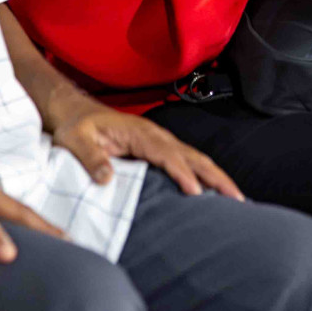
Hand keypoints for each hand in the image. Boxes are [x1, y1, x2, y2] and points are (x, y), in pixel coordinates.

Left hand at [47, 93, 242, 200]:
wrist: (75, 111)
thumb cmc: (76, 126)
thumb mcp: (75, 141)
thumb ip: (91, 158)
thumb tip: (107, 178)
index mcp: (138, 132)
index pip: (166, 154)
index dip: (181, 172)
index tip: (194, 192)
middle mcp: (155, 135)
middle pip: (192, 155)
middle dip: (215, 176)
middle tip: (236, 199)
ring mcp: (160, 141)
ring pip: (195, 158)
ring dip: (216, 176)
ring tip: (236, 199)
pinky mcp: (159, 150)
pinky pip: (187, 162)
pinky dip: (205, 175)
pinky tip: (214, 191)